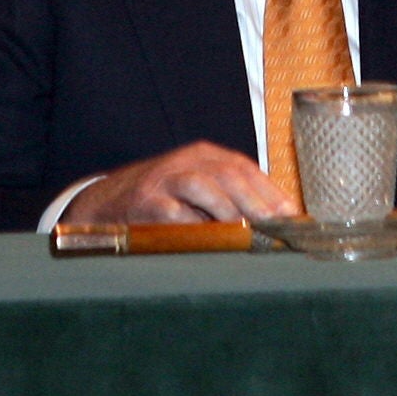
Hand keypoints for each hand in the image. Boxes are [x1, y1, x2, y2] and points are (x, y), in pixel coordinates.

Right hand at [65, 142, 292, 224]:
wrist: (105, 203)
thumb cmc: (161, 200)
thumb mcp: (195, 189)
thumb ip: (229, 198)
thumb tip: (276, 221)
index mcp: (202, 156)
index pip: (244, 167)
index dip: (270, 190)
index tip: (291, 215)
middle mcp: (184, 161)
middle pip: (228, 173)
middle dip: (256, 200)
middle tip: (275, 225)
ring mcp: (163, 180)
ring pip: (202, 184)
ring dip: (228, 208)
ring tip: (247, 230)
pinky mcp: (143, 203)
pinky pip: (173, 212)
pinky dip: (193, 224)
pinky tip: (209, 239)